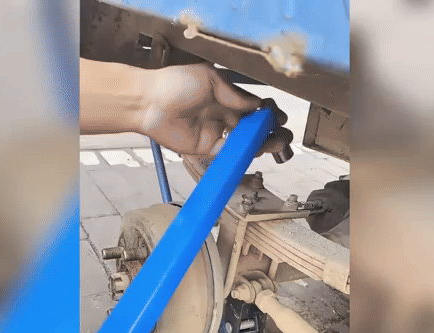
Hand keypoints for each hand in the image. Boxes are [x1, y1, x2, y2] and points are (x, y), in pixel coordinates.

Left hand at [138, 63, 292, 155]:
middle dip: (267, 131)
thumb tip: (257, 105)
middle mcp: (221, 115)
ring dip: (260, 144)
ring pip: (242, 141)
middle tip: (283, 135)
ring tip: (278, 144)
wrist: (149, 103)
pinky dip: (242, 152)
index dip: (266, 113)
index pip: (250, 107)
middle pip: (250, 126)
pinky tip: (256, 150)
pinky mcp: (206, 148)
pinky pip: (228, 152)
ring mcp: (214, 132)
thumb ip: (234, 95)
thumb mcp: (210, 79)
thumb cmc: (177, 84)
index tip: (279, 118)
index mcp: (223, 96)